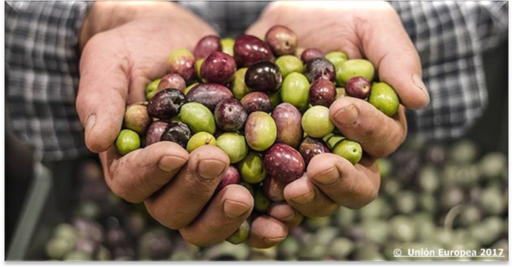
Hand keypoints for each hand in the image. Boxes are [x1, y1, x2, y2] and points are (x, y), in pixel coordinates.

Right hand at [75, 1, 296, 247]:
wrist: (176, 41)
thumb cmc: (135, 49)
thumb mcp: (110, 61)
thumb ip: (100, 97)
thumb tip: (95, 139)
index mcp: (130, 161)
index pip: (132, 181)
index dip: (152, 172)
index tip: (175, 152)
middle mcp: (165, 182)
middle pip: (172, 209)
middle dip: (194, 189)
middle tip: (216, 161)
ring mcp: (201, 183)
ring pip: (207, 218)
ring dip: (225, 214)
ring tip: (245, 194)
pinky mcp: (235, 176)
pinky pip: (247, 210)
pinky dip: (261, 220)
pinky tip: (281, 217)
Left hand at [246, 1, 429, 216]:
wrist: (283, 20)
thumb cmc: (335, 15)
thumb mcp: (368, 23)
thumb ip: (395, 57)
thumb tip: (419, 100)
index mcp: (373, 122)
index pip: (382, 140)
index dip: (367, 130)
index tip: (341, 109)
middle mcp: (344, 148)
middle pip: (356, 185)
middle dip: (340, 181)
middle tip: (318, 169)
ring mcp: (306, 159)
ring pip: (317, 197)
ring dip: (307, 200)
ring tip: (290, 190)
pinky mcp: (270, 162)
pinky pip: (272, 195)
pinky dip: (269, 210)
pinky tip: (260, 212)